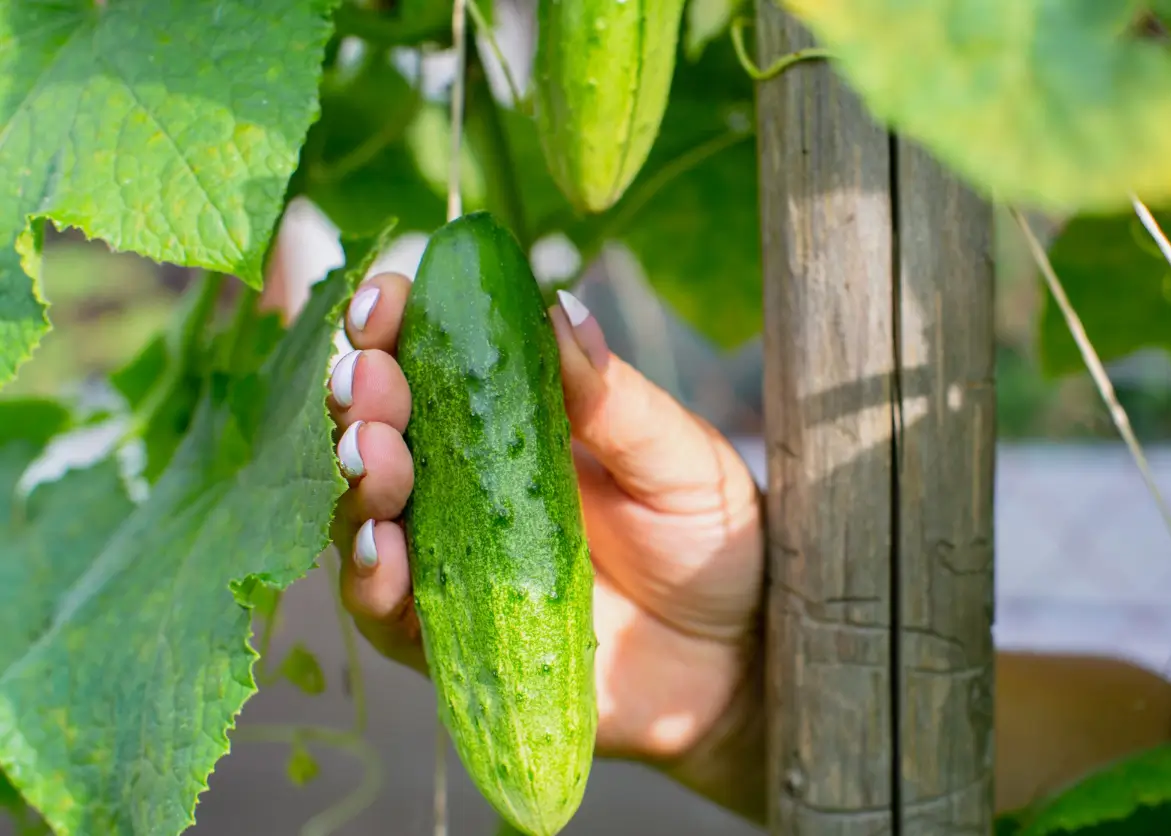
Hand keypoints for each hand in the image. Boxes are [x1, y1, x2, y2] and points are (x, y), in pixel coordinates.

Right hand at [324, 272, 767, 819]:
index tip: (386, 295)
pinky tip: (381, 547)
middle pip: (380, 432)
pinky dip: (371, 580)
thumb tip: (559, 307)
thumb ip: (615, 399)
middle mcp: (465, 487)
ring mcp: (454, 564)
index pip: (430, 360)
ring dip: (354, 480)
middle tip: (372, 378)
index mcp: (513, 422)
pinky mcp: (455, 643)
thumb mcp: (680, 459)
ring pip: (367, 516)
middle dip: (361, 395)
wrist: (738, 657)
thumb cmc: (713, 543)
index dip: (392, 324)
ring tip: (373, 452)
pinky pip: (391, 615)